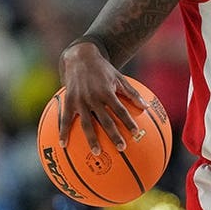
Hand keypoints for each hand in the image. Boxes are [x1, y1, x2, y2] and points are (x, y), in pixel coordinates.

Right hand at [58, 40, 145, 154]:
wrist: (80, 57)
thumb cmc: (103, 70)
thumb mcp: (120, 78)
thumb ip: (132, 93)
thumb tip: (146, 107)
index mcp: (107, 92)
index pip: (120, 109)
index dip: (128, 121)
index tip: (136, 132)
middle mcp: (93, 98)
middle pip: (105, 120)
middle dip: (114, 135)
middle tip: (122, 148)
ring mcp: (79, 101)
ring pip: (86, 123)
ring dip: (92, 139)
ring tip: (97, 152)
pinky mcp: (68, 101)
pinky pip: (65, 119)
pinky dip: (63, 131)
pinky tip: (64, 144)